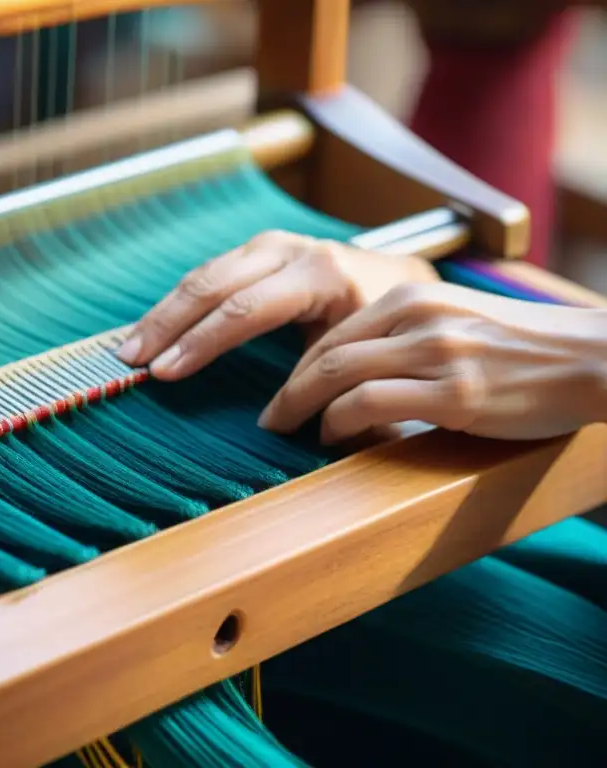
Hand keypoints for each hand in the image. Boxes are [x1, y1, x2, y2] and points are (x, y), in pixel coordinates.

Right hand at [115, 230, 439, 379]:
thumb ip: (324, 386)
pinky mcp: (256, 250)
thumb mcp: (363, 357)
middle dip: (167, 326)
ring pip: (203, 276)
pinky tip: (152, 331)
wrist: (403, 284)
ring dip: (163, 314)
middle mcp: (291, 250)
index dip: (200, 343)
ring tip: (128, 349)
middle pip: (213, 285)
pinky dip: (177, 305)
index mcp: (320, 274)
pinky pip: (208, 275)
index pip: (245, 310)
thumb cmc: (383, 331)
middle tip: (130, 361)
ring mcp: (271, 245)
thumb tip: (279, 429)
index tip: (164, 374)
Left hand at [262, 281, 606, 443]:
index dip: (297, 367)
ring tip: (288, 432)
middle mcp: (419, 316)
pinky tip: (331, 438)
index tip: (282, 393)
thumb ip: (405, 335)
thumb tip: (351, 372)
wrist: (595, 357)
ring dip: (302, 409)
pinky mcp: (456, 392)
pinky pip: (371, 403)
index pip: (333, 332)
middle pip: (324, 353)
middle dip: (287, 391)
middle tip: (268, 420)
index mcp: (414, 296)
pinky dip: (339, 422)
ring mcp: (437, 352)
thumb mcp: (456, 322)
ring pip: (338, 376)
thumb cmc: (522, 349)